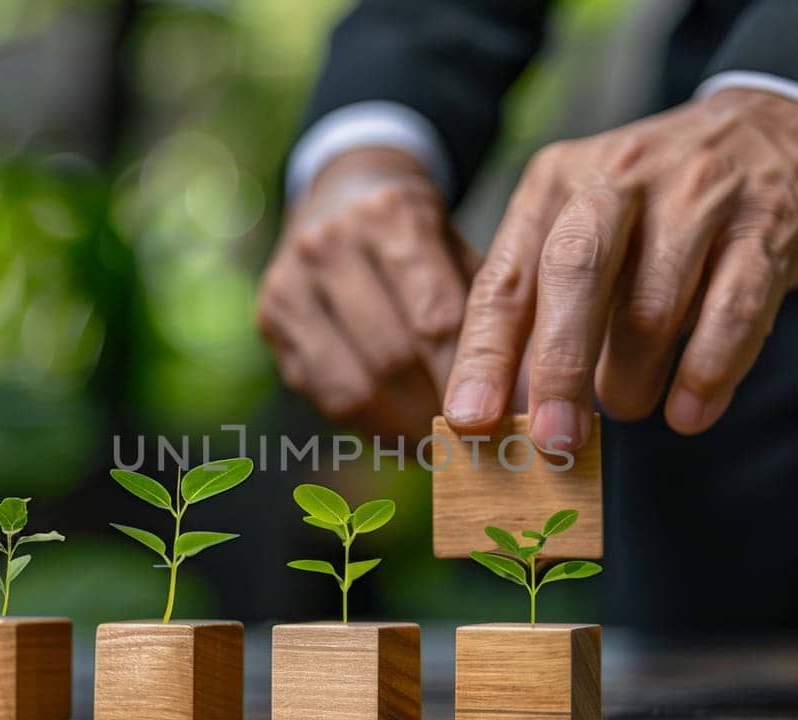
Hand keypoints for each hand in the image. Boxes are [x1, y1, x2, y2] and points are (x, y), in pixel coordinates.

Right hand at [258, 147, 476, 439]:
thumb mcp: (460, 246)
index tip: (501, 421)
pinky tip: (402, 434)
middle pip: (392, 356)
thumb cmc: (421, 235)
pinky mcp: (269, 317)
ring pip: (353, 385)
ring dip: (402, 428)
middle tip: (474, 446)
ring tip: (439, 448)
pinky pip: (323, 394)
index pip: (437, 319)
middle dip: (437, 410)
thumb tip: (528, 398)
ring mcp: (289, 281)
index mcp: (391, 214)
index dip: (469, 380)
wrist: (343, 193)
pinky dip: (368, 425)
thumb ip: (491, 312)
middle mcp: (330, 242)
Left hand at [443, 88, 797, 446]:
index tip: (470, 421)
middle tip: (554, 440)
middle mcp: (620, 180)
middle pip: (574, 275)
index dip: (485, 354)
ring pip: (653, 303)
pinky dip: (709, 372)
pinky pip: (734, 311)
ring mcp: (697, 197)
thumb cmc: (659, 207)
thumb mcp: (587, 227)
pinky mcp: (766, 224)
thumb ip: (544, 305)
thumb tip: (507, 408)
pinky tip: (692, 411)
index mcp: (556, 184)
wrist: (779, 128)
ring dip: (635, 376)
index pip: (507, 277)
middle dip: (560, 368)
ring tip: (628, 404)